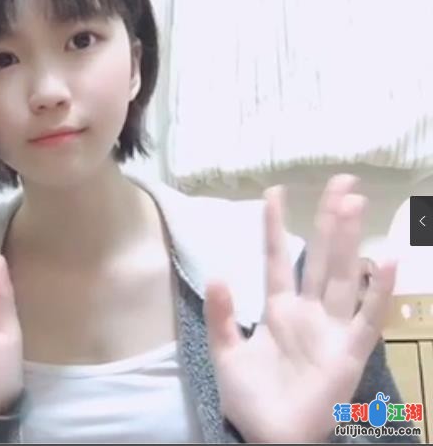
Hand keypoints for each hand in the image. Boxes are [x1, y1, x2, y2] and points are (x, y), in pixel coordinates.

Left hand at [203, 174, 396, 442]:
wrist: (271, 437)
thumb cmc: (250, 398)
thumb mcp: (225, 353)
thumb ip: (221, 315)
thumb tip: (218, 274)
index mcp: (278, 309)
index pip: (277, 259)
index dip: (275, 227)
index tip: (273, 192)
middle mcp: (308, 312)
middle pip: (319, 257)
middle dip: (328, 220)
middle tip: (341, 181)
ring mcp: (331, 329)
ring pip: (342, 275)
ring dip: (349, 241)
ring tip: (354, 203)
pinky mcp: (349, 351)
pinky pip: (367, 317)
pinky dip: (377, 291)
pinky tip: (385, 261)